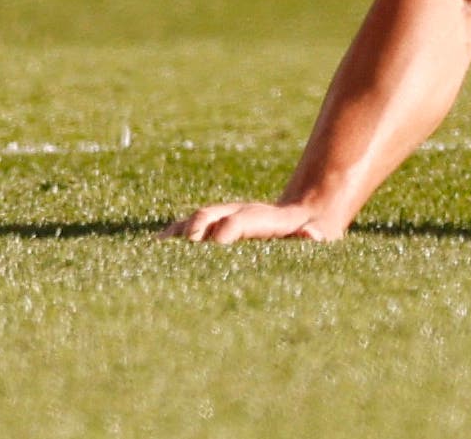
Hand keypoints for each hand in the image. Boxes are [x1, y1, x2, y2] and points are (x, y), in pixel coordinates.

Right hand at [159, 202, 339, 243]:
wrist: (307, 212)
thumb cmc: (315, 232)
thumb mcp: (322, 234)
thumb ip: (317, 235)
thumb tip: (313, 235)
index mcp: (266, 218)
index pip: (238, 221)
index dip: (225, 232)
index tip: (215, 246)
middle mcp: (239, 212)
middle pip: (209, 215)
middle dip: (192, 232)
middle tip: (172, 257)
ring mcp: (225, 217)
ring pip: (194, 221)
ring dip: (175, 236)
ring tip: (150, 257)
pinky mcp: (215, 226)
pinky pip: (187, 230)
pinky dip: (170, 241)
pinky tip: (149, 257)